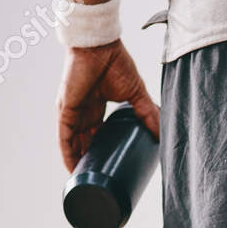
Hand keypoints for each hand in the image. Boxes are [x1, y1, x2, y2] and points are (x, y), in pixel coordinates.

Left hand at [56, 39, 159, 171]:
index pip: (96, 134)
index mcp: (96, 106)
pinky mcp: (66, 110)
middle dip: (88, 160)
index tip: (109, 165)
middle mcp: (82, 111)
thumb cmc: (115, 62)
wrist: (99, 45)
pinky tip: (72, 169)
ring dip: (76, 162)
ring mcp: (73, 111)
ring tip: (84, 182)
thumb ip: (148, 112)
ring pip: (72, 144)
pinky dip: (67, 154)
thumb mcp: (136, 93)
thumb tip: (162, 133)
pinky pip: (64, 137)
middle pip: (83, 142)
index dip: (100, 150)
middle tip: (97, 180)